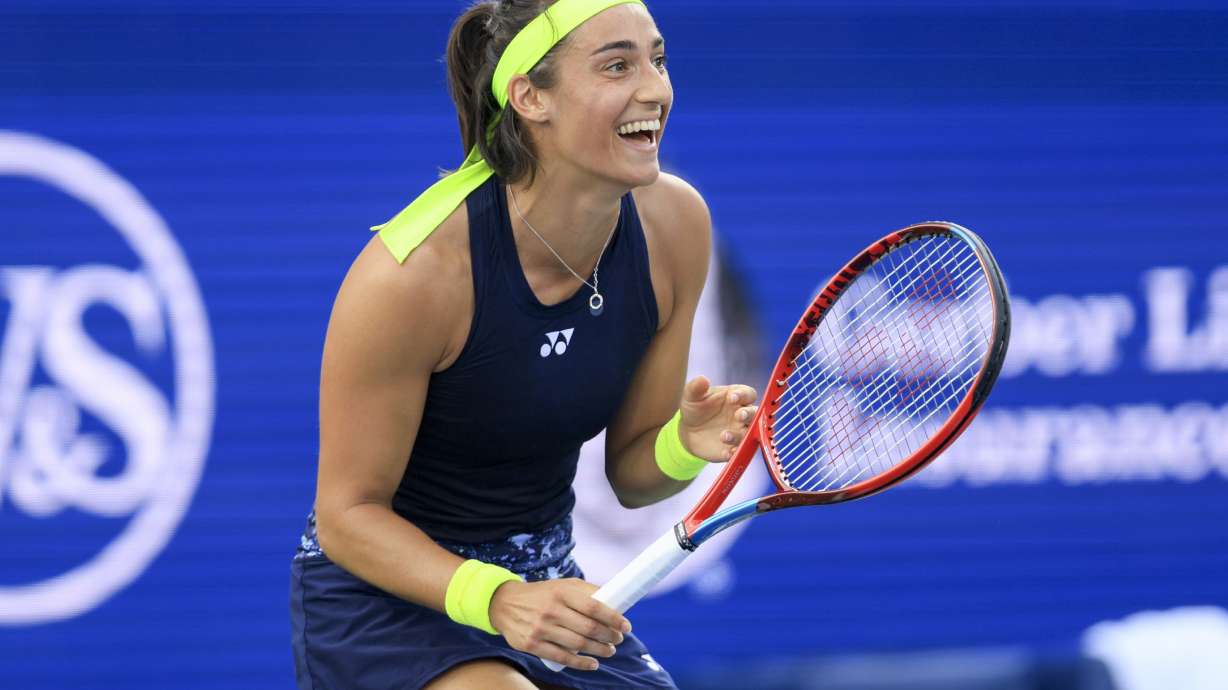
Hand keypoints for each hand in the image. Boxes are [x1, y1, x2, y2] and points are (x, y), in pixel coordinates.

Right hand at [488, 578, 631, 671]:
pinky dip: (581, 663)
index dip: (614, 618)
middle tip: (618, 639)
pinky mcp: (531, 645)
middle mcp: (551, 610)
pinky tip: (593, 664)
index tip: (627, 626)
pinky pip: (562, 658)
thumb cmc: (543, 594)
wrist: (504, 603)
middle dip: (609, 637)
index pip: (594, 607)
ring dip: (599, 651)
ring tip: (609, 651)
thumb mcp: (563, 585)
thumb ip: (587, 591)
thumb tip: (615, 599)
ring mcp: (540, 629)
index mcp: (562, 592)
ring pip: (578, 645)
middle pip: (589, 628)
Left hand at [678, 376, 758, 461]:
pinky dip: (736, 452)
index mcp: (736, 397)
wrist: (688, 432)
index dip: (743, 395)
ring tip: (723, 436)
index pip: (748, 394)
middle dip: (749, 414)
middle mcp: (742, 414)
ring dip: (740, 435)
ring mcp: (740, 431)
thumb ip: (696, 387)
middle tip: (739, 416)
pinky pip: (741, 451)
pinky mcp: (735, 447)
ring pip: (749, 433)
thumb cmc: (695, 408)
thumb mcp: (691, 396)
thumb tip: (703, 379)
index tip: (732, 397)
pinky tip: (727, 452)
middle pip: (755, 413)